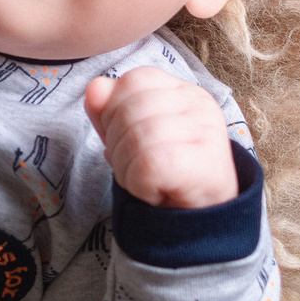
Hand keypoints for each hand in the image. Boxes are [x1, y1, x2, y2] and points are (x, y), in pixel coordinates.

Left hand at [85, 69, 238, 208]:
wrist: (196, 221)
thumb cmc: (164, 174)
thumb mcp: (130, 136)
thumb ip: (109, 110)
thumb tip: (94, 88)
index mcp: (184, 91)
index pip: (134, 80)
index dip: (115, 111)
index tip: (130, 140)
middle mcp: (200, 105)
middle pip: (129, 108)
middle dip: (117, 144)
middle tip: (137, 166)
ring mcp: (206, 133)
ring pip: (136, 137)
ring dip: (127, 168)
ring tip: (147, 180)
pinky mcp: (202, 164)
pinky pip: (147, 165)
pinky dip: (138, 184)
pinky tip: (155, 190)